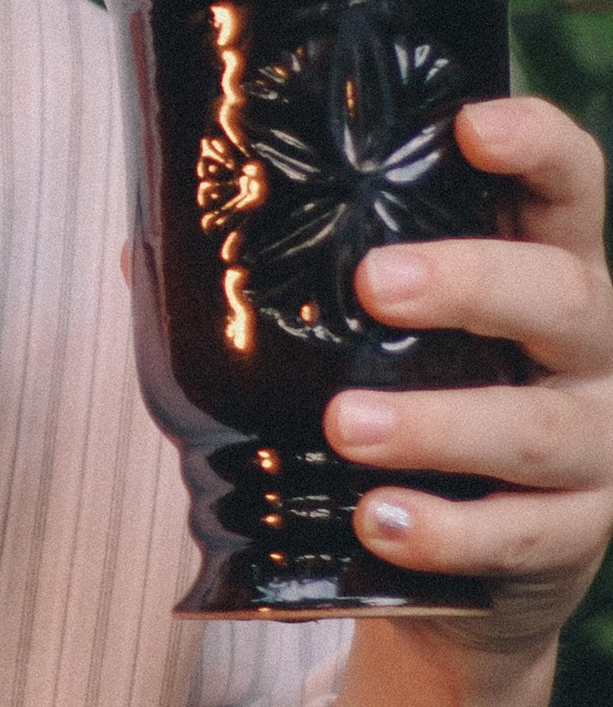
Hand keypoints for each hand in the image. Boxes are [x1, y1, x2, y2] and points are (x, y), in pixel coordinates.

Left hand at [326, 94, 612, 661]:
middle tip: (374, 284)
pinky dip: (446, 532)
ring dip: (439, 425)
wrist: (466, 582)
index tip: (471, 123)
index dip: (536, 145)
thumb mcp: (372, 345)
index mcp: (543, 272)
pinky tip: (380, 521)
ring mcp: (592, 446)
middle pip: (561, 294)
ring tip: (347, 425)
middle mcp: (588, 352)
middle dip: (471, 281)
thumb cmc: (411, 423)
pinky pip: (519, 537)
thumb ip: (289, 290)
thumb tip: (139, 249)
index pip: (567, 187)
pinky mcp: (572, 539)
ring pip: (536, 427)